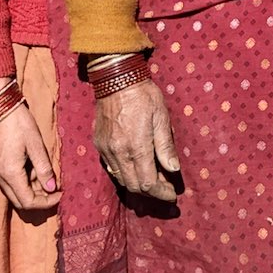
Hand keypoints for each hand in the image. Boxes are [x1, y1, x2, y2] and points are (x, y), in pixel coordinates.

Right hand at [0, 87, 62, 210]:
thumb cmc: (19, 124)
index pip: (28, 201)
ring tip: (46, 174)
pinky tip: (35, 169)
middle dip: (40, 199)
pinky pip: (11, 183)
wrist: (0, 108)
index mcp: (10, 173)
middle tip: (55, 189)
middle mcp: (0, 177)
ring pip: (16, 193)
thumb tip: (52, 188)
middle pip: (20, 202)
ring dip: (32, 190)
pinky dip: (25, 182)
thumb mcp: (36, 145)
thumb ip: (44, 168)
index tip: (60, 193)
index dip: (46, 202)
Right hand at [92, 75, 180, 201]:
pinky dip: (124, 174)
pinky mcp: (98, 144)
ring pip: (121, 179)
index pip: (148, 183)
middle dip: (151, 192)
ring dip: (137, 184)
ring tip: (153, 179)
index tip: (172, 194)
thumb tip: (173, 169)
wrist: (115, 78)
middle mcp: (118, 152)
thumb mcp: (161, 117)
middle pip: (133, 186)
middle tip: (165, 189)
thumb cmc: (143, 95)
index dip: (161, 192)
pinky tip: (136, 167)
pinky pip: (111, 167)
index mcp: (136, 146)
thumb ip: (166, 146)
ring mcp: (105, 149)